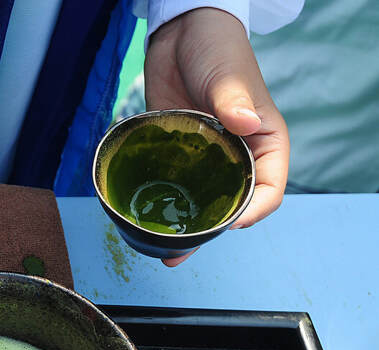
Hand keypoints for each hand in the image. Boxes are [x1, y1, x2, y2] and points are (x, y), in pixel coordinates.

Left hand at [145, 7, 289, 265]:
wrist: (180, 33)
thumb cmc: (217, 49)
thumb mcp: (227, 75)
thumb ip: (233, 100)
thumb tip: (243, 122)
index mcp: (263, 143)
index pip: (268, 189)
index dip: (252, 211)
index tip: (230, 223)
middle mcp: (237, 156)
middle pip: (232, 205)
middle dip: (211, 232)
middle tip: (182, 251)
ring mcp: (206, 158)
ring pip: (201, 201)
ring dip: (185, 228)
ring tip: (163, 253)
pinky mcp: (178, 154)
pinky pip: (175, 186)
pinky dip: (165, 204)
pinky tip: (145, 223)